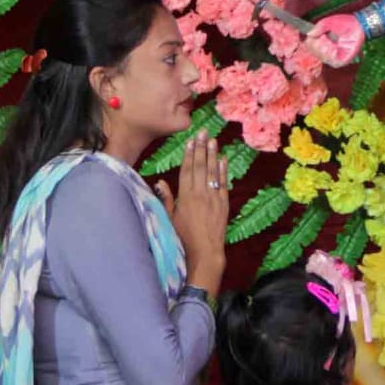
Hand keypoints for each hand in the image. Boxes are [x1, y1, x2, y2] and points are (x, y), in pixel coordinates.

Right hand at [164, 131, 228, 293]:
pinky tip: (223, 159)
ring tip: (213, 140)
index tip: (191, 140)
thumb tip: (160, 182)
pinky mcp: (224, 204)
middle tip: (203, 132)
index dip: (189, 154)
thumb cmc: (183, 238)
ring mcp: (214, 198)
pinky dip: (223, 170)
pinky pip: (223, 183)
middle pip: (201, 166)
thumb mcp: (169, 219)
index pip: (188, 170)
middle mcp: (201, 194)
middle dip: (201, 148)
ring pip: (213, 172)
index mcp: (186, 196)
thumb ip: (166, 199)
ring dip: (213, 155)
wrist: (205, 252)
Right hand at [306, 13, 365, 67]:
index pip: (311, 47)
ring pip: (323, 58)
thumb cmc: (345, 23)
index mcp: (322, 42)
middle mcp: (327, 51)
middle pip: (315, 53)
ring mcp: (335, 56)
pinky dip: (331, 56)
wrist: (358, 25)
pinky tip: (333, 49)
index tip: (317, 36)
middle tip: (323, 38)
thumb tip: (309, 34)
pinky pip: (334, 62)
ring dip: (324, 50)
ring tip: (329, 42)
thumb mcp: (328, 22)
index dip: (311, 42)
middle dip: (317, 46)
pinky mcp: (344, 60)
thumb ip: (319, 28)